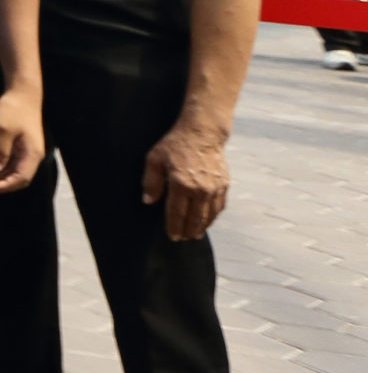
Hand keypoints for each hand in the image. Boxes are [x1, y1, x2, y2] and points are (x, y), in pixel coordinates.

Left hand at [0, 84, 45, 193]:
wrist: (22, 92)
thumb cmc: (13, 109)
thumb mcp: (2, 130)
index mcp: (32, 153)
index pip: (20, 178)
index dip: (4, 186)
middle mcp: (32, 155)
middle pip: (18, 178)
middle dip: (0, 183)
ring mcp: (27, 150)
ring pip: (14, 170)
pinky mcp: (21, 145)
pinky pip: (12, 161)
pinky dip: (0, 166)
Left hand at [142, 123, 230, 239]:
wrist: (202, 133)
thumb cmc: (174, 145)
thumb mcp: (154, 159)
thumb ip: (150, 182)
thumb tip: (148, 201)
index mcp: (180, 184)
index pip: (176, 213)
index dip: (174, 227)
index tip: (172, 236)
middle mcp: (200, 189)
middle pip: (194, 218)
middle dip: (188, 231)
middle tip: (183, 239)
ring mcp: (214, 188)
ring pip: (209, 215)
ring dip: (202, 227)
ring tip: (195, 234)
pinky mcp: (224, 185)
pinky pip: (219, 206)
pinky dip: (213, 216)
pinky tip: (207, 221)